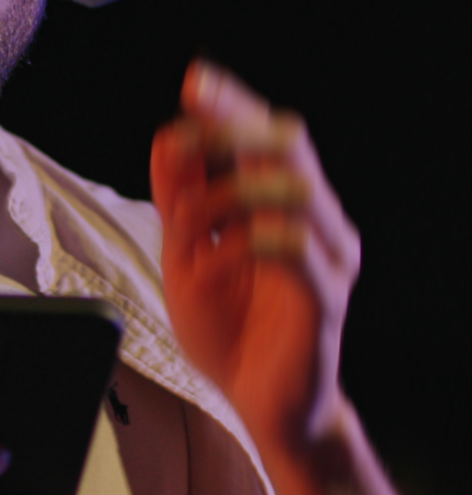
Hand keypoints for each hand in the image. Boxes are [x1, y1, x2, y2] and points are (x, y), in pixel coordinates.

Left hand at [150, 62, 361, 458]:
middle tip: (190, 126)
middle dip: (235, 127)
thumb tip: (168, 138)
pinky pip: (295, 248)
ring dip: (231, 191)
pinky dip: (250, 238)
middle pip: (288, 147)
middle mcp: (316, 223)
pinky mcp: (325, 298)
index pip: (267, 136)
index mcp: (284, 207)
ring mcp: (326, 258)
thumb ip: (180, 202)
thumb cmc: (232, 334)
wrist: (264, 410)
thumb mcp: (186, 258)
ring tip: (190, 218)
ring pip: (294, 189)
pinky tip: (219, 252)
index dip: (233, 105)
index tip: (193, 83)